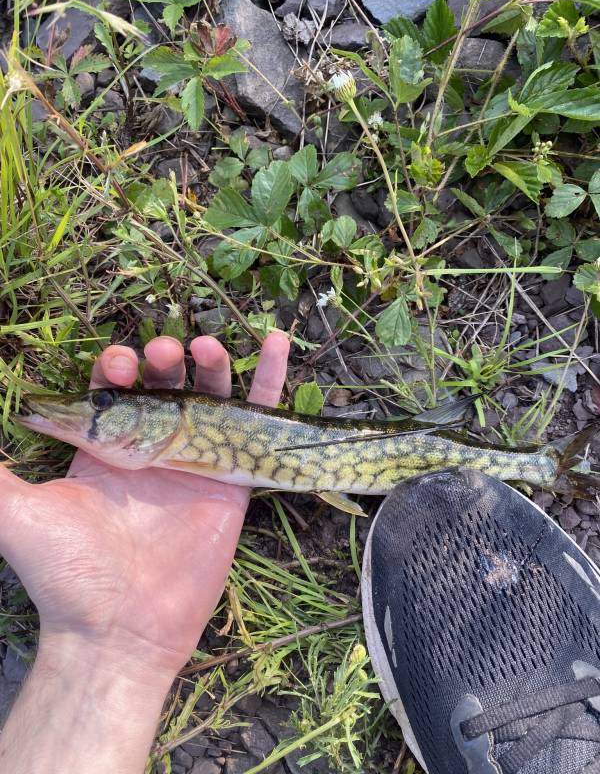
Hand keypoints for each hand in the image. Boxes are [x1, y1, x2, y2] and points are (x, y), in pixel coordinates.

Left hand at [0, 332, 288, 773]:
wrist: (121, 626)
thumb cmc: (68, 572)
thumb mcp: (19, 515)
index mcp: (107, 447)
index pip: (116, 387)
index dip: (118, 366)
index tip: (119, 363)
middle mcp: (153, 448)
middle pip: (167, 383)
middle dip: (166, 358)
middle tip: (164, 352)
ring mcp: (196, 460)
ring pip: (211, 394)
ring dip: (212, 363)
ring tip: (205, 346)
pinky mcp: (232, 479)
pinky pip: (256, 423)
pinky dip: (268, 382)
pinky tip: (275, 344)